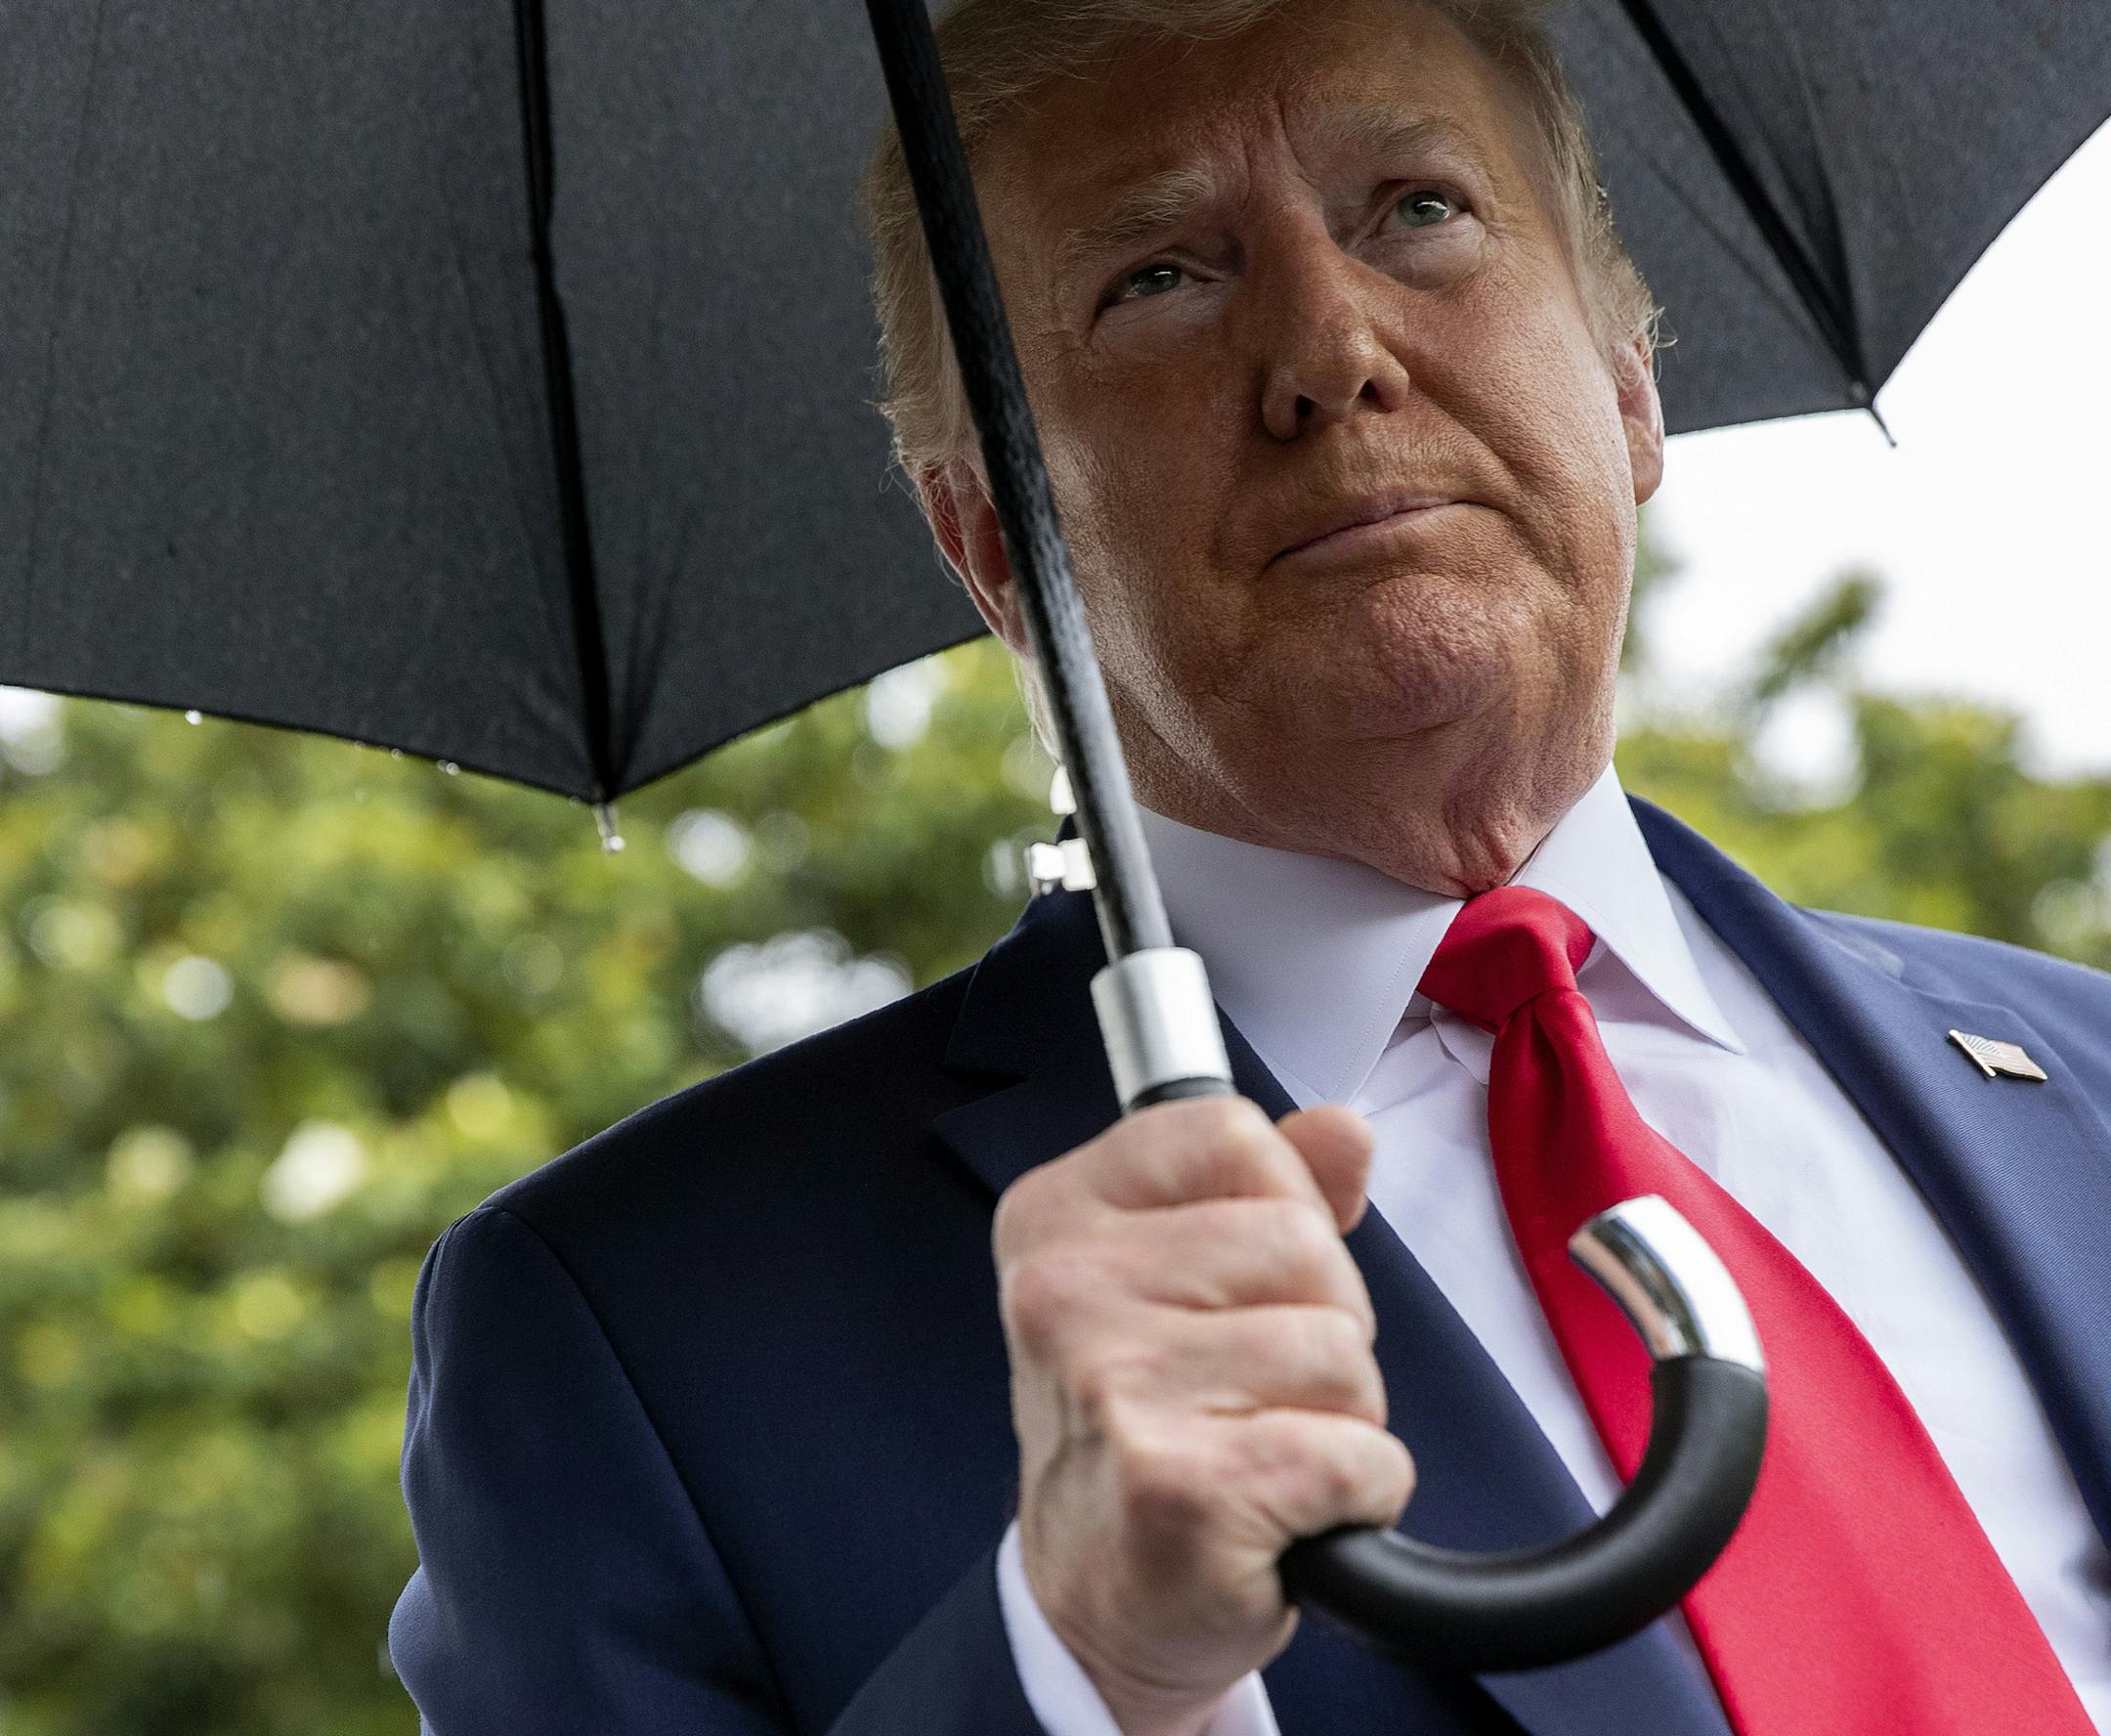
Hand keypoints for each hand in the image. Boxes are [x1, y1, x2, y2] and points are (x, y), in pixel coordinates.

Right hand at [994, 1097, 1412, 1735]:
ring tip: (1261, 1450)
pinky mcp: (1181, 1489)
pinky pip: (1358, 1454)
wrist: (1097, 1605)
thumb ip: (1270, 1189)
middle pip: (1304, 1242)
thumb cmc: (1147, 1432)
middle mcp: (1064, 1290)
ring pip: (1340, 1350)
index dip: (1282, 1208)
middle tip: (1253, 1393)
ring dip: (1340, 1417)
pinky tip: (1285, 1514)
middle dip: (1323, 1326)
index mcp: (1058, 1216)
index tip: (1241, 1286)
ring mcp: (1115, 1386)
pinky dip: (1358, 1494)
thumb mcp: (1183, 1281)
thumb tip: (1344, 1131)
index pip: (1232, 1134)